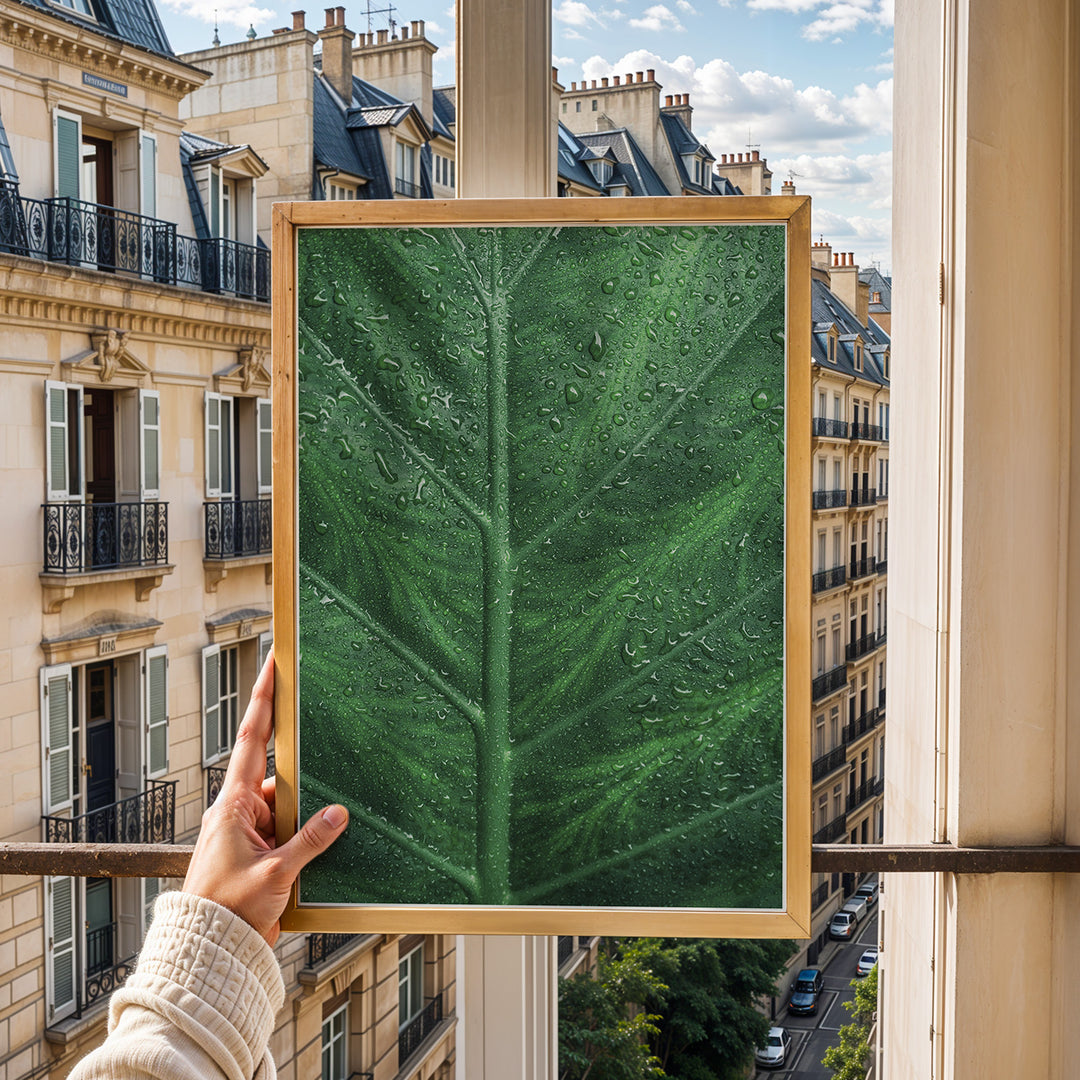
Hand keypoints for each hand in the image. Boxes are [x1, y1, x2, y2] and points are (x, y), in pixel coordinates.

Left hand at [183, 648, 347, 944]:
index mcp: (233, 803)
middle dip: (304, 765)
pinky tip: (325, 843)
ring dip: (308, 812)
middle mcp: (238, 810)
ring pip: (288, 804)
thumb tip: (339, 812)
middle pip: (279, 772)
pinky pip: (289, 829)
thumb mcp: (275, 873)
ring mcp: (247, 831)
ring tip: (325, 826)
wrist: (208, 950)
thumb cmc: (228, 911)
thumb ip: (310, 840)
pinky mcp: (258, 852)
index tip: (275, 663)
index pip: (253, 738)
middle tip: (326, 735)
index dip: (265, 698)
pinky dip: (307, 834)